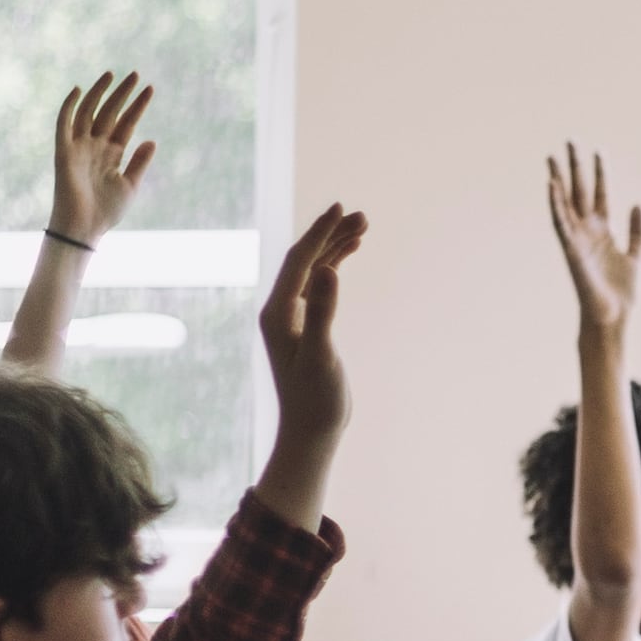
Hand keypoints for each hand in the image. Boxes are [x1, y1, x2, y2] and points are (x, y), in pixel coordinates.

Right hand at [47, 72, 157, 247]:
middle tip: (136, 74)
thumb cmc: (106, 212)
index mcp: (112, 154)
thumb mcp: (130, 185)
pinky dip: (68, 106)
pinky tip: (78, 90)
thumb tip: (151, 140)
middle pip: (110, 112)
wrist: (84, 228)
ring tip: (114, 75)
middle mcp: (95, 146)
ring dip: (100, 93)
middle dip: (122, 94)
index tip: (150, 89)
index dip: (138, 106)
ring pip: (89, 112)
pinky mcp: (63, 151)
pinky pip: (64, 124)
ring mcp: (79, 147)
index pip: (127, 123)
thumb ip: (139, 162)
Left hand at [261, 204, 369, 459]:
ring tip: (362, 226)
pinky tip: (350, 254)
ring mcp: (293, 318)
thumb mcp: (321, 355)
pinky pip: (320, 285)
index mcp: (278, 313)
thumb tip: (329, 270)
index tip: (339, 209)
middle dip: (330, 235)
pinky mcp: (307, 327)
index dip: (319, 233)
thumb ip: (324, 312)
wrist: (311, 431)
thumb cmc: (315, 399)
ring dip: (336, 248)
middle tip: (360, 214)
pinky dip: (335, 266)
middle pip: (305, 260)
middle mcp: (281, 311)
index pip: (299, 262)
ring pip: (314, 270)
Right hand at [544, 144, 640, 338]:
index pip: (600, 194)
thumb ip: (637, 230)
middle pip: (579, 191)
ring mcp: (577, 238)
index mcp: (603, 230)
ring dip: (558, 179)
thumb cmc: (622, 292)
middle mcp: (587, 230)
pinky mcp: (570, 249)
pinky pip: (560, 222)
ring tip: (552, 157)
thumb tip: (637, 203)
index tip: (598, 150)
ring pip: (565, 202)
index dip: (600, 173)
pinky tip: (551, 185)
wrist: (613, 315)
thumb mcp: (636, 254)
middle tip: (569, 142)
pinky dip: (555, 204)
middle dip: (574, 167)